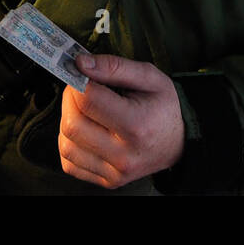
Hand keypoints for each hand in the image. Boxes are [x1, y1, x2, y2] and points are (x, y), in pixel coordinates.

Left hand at [58, 54, 184, 188]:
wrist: (178, 143)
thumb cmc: (162, 107)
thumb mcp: (149, 77)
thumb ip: (114, 67)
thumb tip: (80, 63)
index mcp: (137, 124)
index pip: (88, 100)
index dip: (76, 81)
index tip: (80, 72)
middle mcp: (124, 154)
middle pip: (72, 124)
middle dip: (69, 99)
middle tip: (79, 88)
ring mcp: (115, 172)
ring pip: (66, 145)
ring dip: (67, 121)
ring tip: (83, 109)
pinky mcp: (108, 181)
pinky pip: (70, 163)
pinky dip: (69, 143)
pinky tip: (83, 131)